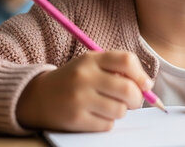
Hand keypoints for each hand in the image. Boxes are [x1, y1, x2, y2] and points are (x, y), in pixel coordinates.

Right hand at [16, 51, 151, 131]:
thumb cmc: (74, 80)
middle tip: (133, 101)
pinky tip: (96, 115)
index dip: (141, 75)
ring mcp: (79, 99)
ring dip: (120, 112)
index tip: (145, 84)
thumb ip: (117, 68)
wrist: (38, 97)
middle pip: (128, 89)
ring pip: (120, 110)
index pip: (126, 61)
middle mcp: (84, 77)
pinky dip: (107, 122)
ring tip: (109, 107)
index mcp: (91, 59)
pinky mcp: (75, 119)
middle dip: (137, 98)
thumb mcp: (91, 64)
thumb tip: (147, 85)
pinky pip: (107, 125)